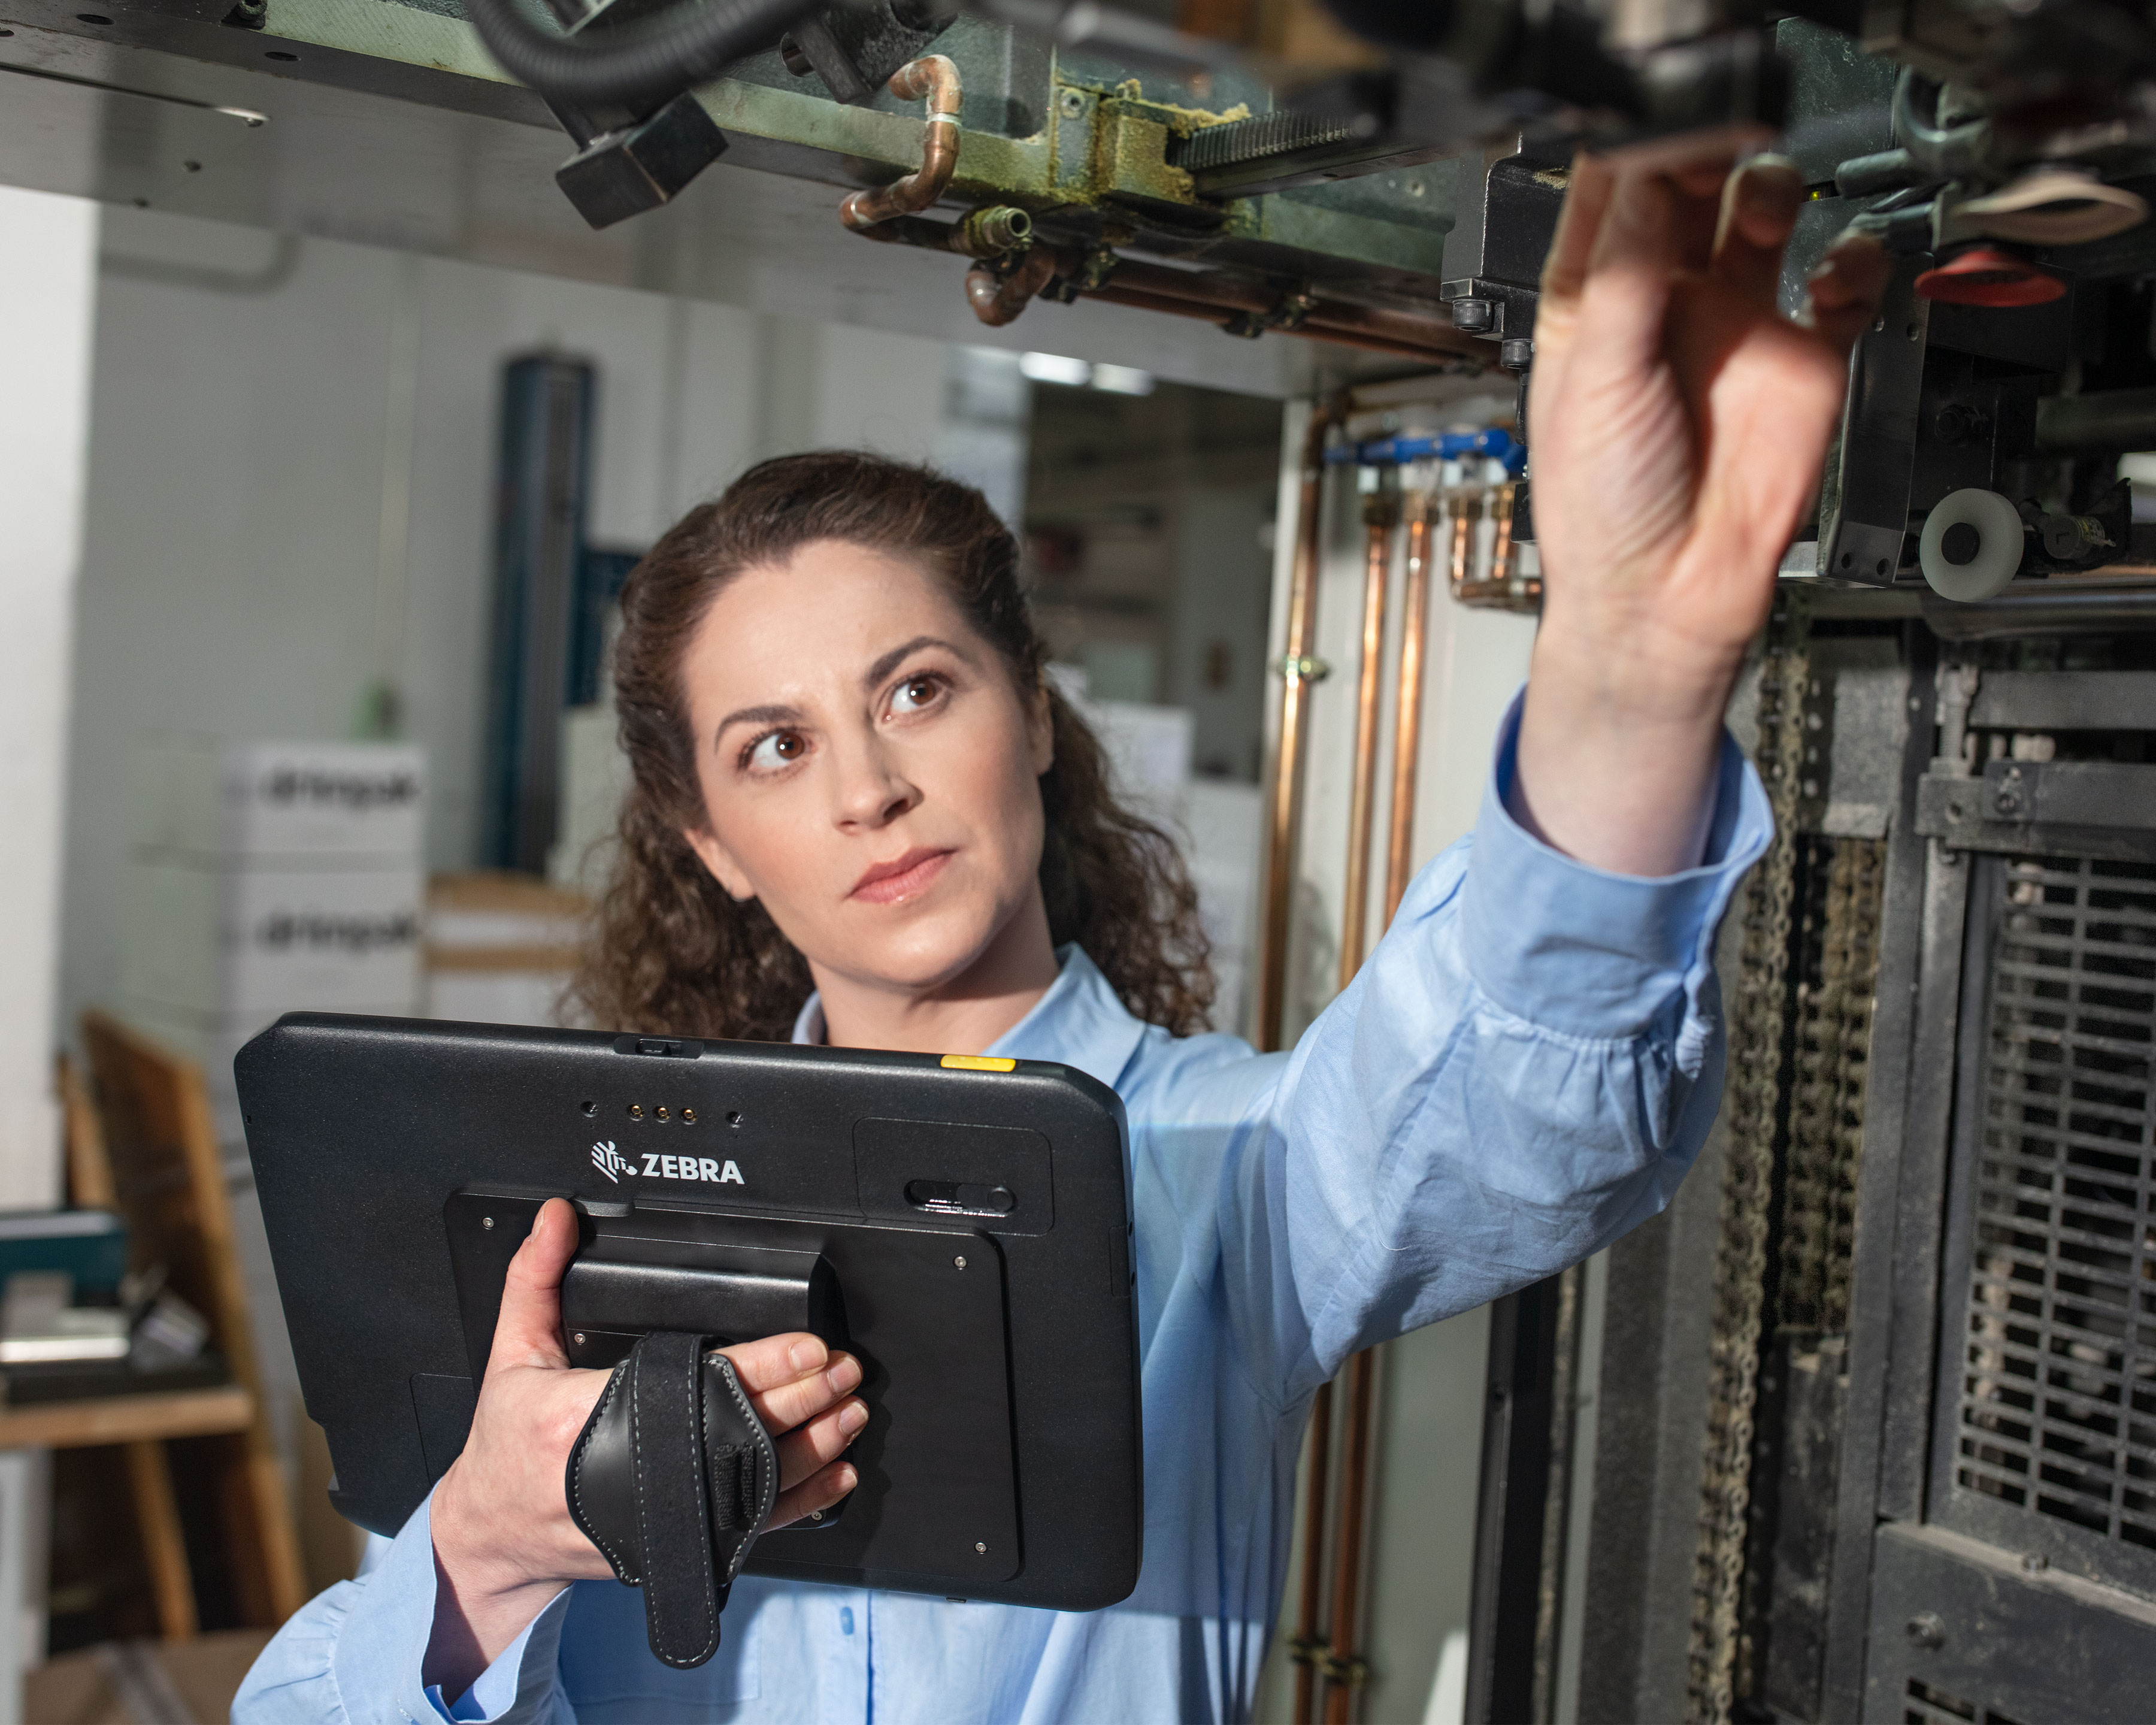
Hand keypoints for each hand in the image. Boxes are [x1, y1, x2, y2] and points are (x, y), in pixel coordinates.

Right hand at [424, 1198, 865, 1698]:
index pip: (699, 1386)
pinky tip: (835, 1475)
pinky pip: (756, 1527)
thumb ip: (535, 1280)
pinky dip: (805, 1501)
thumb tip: (557, 1217)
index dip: (764, 1365)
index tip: (808, 1346)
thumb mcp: (511, 1355)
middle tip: (844, 1369)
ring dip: (817, 1446)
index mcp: (588, 1420)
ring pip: (760, 1486)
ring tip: (851, 1410)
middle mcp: (631, 1475)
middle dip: (804, 1399)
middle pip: (742, 1433)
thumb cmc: (505, 1447)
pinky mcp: (678, 1541)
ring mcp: (661, 1516)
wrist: (493, 1535)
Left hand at [1514, 152, 1892, 874]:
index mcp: (1592, 303)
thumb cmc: (1600, 511)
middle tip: (1725, 139)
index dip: (1637, 150)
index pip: (1612, 193)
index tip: (1664, 129)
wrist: (1663, 600)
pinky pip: (1842, 283)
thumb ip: (1626, 279)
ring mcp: (1734, 325)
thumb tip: (1644, 179)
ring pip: (1761, 215)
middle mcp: (1664, 302)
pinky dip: (1852, 259)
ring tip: (1765, 195)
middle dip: (1706, 151)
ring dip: (1767, 188)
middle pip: (1689, 186)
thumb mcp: (1594, 379)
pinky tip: (1836, 269)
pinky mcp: (1800, 357)